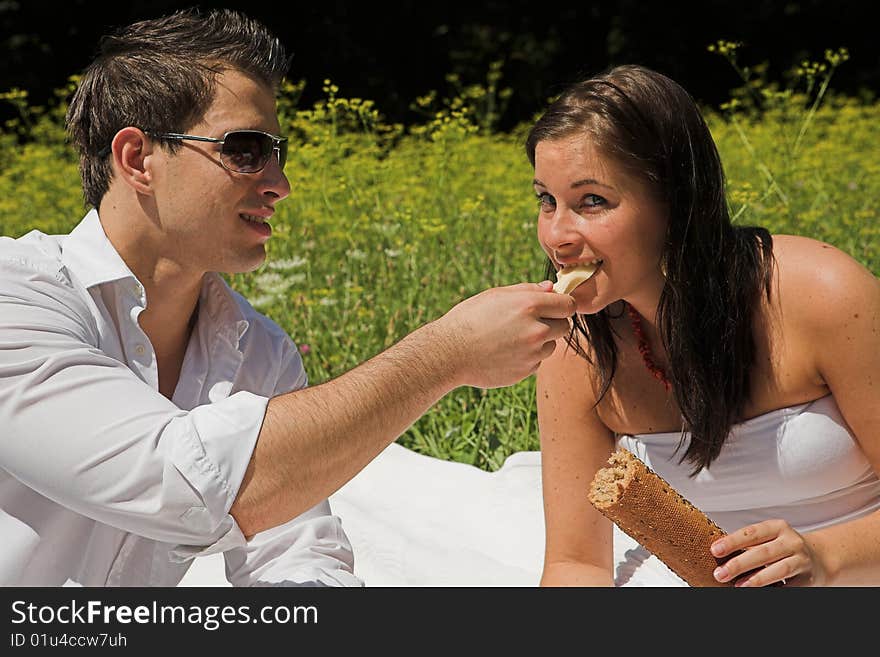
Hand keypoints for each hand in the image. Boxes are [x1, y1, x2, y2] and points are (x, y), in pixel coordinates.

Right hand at [435, 281, 575, 388]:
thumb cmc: (469, 319)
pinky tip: (505, 352)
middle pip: (565, 326)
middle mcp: (536, 330)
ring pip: (551, 345)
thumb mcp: (495, 295)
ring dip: (540, 342)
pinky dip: (527, 357)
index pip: (568, 305)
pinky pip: (537, 361)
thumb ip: (527, 290)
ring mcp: (532, 353)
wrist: (449, 353)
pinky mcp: (526, 370)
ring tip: (512, 338)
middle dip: (553, 323)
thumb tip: (551, 288)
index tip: (554, 307)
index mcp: (529, 305)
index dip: (562, 305)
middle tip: (531, 323)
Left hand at [710, 519, 825, 586]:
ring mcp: (802, 560)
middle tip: (720, 573)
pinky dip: (774, 589)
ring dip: (757, 579)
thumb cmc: (783, 548)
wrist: (819, 559)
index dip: (732, 541)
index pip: (752, 532)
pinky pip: (789, 586)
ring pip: (779, 569)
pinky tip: (759, 592)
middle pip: (763, 552)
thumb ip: (749, 544)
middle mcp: (791, 542)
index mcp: (777, 527)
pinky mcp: (808, 579)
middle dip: (739, 564)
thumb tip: (720, 554)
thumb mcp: (769, 539)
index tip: (715, 550)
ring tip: (738, 586)